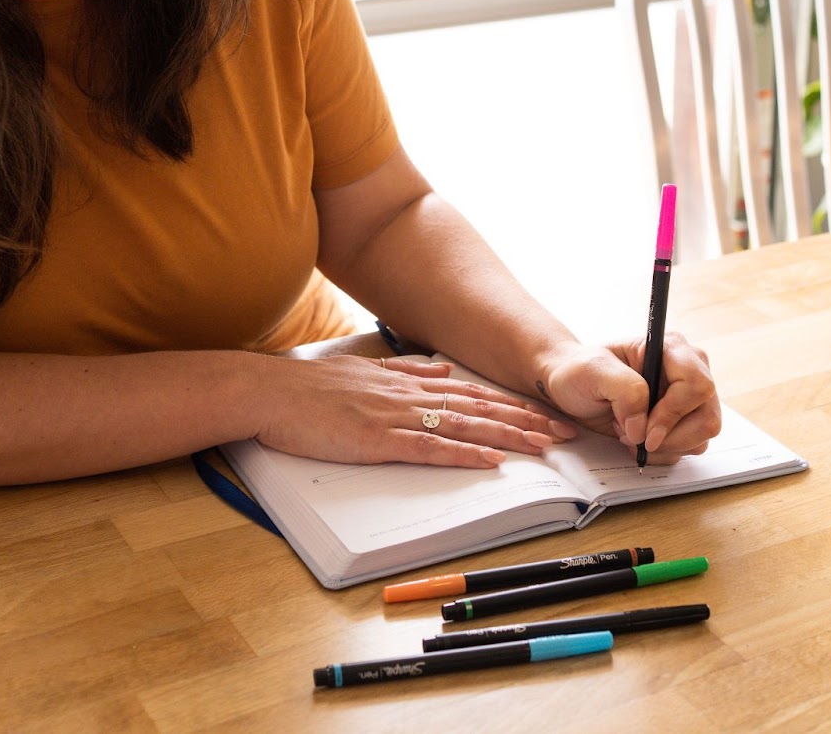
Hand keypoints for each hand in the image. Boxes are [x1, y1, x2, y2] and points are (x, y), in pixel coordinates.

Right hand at [255, 355, 575, 468]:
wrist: (267, 390)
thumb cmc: (305, 388)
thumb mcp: (360, 370)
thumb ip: (400, 372)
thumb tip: (436, 369)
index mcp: (404, 380)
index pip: (469, 391)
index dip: (509, 402)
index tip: (541, 411)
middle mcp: (407, 393)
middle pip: (478, 405)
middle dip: (524, 418)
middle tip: (563, 431)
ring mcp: (393, 414)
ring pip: (464, 424)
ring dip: (508, 435)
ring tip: (543, 446)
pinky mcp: (377, 438)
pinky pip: (429, 447)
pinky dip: (464, 453)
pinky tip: (491, 460)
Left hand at [537, 335, 718, 464]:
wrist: (572, 387)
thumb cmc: (582, 371)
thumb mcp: (593, 371)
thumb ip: (624, 390)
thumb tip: (644, 427)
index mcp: (671, 348)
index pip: (697, 384)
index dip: (674, 412)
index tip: (645, 432)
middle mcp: (688, 371)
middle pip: (707, 416)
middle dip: (670, 436)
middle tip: (634, 436)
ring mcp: (689, 399)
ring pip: (701, 437)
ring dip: (663, 446)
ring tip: (630, 432)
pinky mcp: (684, 421)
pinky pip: (689, 448)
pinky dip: (662, 453)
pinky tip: (637, 439)